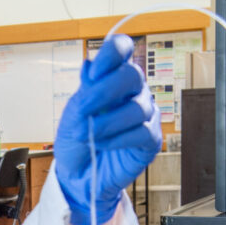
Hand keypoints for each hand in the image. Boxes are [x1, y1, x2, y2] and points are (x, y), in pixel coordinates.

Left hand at [54, 34, 161, 224]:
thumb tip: (89, 64)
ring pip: (137, 107)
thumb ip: (86, 90)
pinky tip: (102, 145)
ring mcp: (144, 114)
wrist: (77, 175)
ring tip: (88, 135)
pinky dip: (118, 138)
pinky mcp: (151, 140)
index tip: (92, 76)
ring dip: (108, 122)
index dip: (111, 55)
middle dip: (105, 91)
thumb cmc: (77, 140)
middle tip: (83, 109)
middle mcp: (132, 91)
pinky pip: (142, 132)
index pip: (121, 49)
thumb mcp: (74, 112)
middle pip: (133, 74)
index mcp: (112, 77)